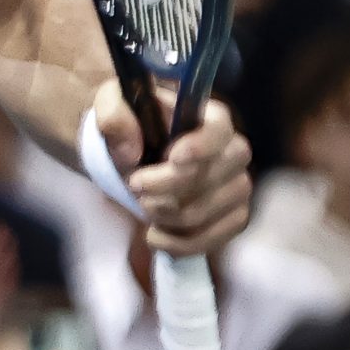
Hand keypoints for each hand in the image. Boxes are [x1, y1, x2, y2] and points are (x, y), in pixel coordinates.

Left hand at [94, 83, 252, 256]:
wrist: (135, 160)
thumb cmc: (131, 128)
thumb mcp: (111, 105)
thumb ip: (113, 115)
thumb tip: (130, 151)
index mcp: (208, 115)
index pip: (219, 128)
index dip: (201, 145)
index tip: (172, 158)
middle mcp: (233, 150)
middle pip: (212, 174)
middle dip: (169, 187)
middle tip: (135, 185)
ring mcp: (238, 186)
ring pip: (207, 210)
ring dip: (167, 215)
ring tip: (142, 206)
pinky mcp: (233, 218)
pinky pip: (214, 239)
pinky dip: (179, 243)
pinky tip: (154, 234)